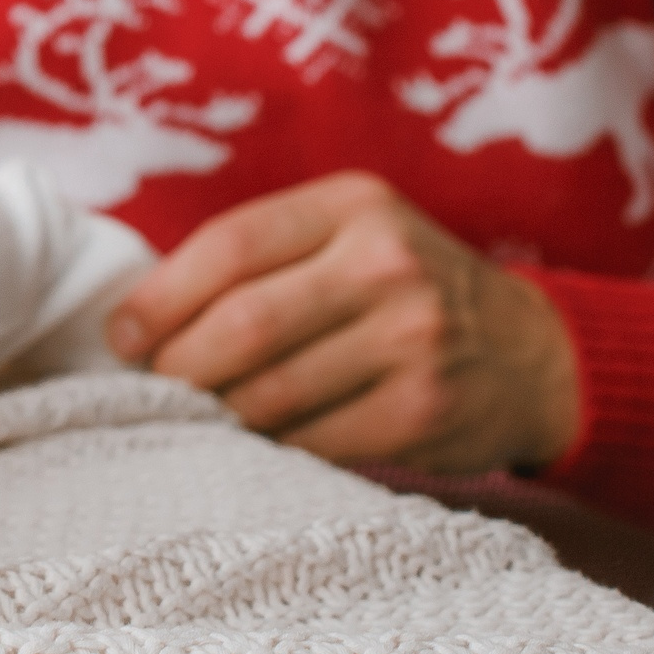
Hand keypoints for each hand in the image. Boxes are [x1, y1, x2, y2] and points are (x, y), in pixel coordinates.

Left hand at [108, 171, 579, 473]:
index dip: (160, 297)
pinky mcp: (425, 410)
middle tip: (157, 386)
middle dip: (181, 364)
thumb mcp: (344, 237)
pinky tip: (260, 442)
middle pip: (244, 323)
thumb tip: (136, 318)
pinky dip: (271, 448)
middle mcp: (387, 264)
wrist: (532, 354)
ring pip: (272, 390)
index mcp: (352, 206)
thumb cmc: (398, 291)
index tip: (122, 336)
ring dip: (219, 412)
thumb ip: (256, 258)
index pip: (229, 246)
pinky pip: (313, 441)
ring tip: (202, 414)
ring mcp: (413, 338)